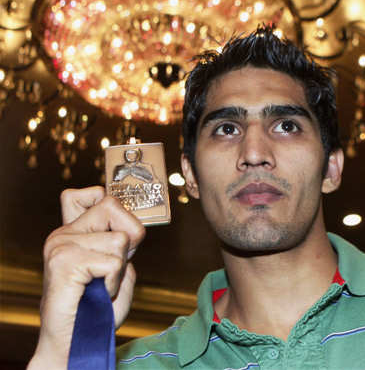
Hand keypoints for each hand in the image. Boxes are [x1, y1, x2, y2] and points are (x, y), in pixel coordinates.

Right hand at [28, 186, 144, 368]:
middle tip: (114, 266)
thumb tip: (130, 225)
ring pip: (119, 238)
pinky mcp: (65, 262)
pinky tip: (98, 294)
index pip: (92, 193)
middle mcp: (64, 233)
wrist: (73, 345)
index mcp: (73, 231)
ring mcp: (62, 245)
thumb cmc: (98, 309)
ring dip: (120, 268)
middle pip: (112, 205)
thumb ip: (120, 241)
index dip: (115, 208)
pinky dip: (114, 282)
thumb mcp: (116, 267)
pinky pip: (113, 262)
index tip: (119, 237)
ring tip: (102, 286)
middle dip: (128, 237)